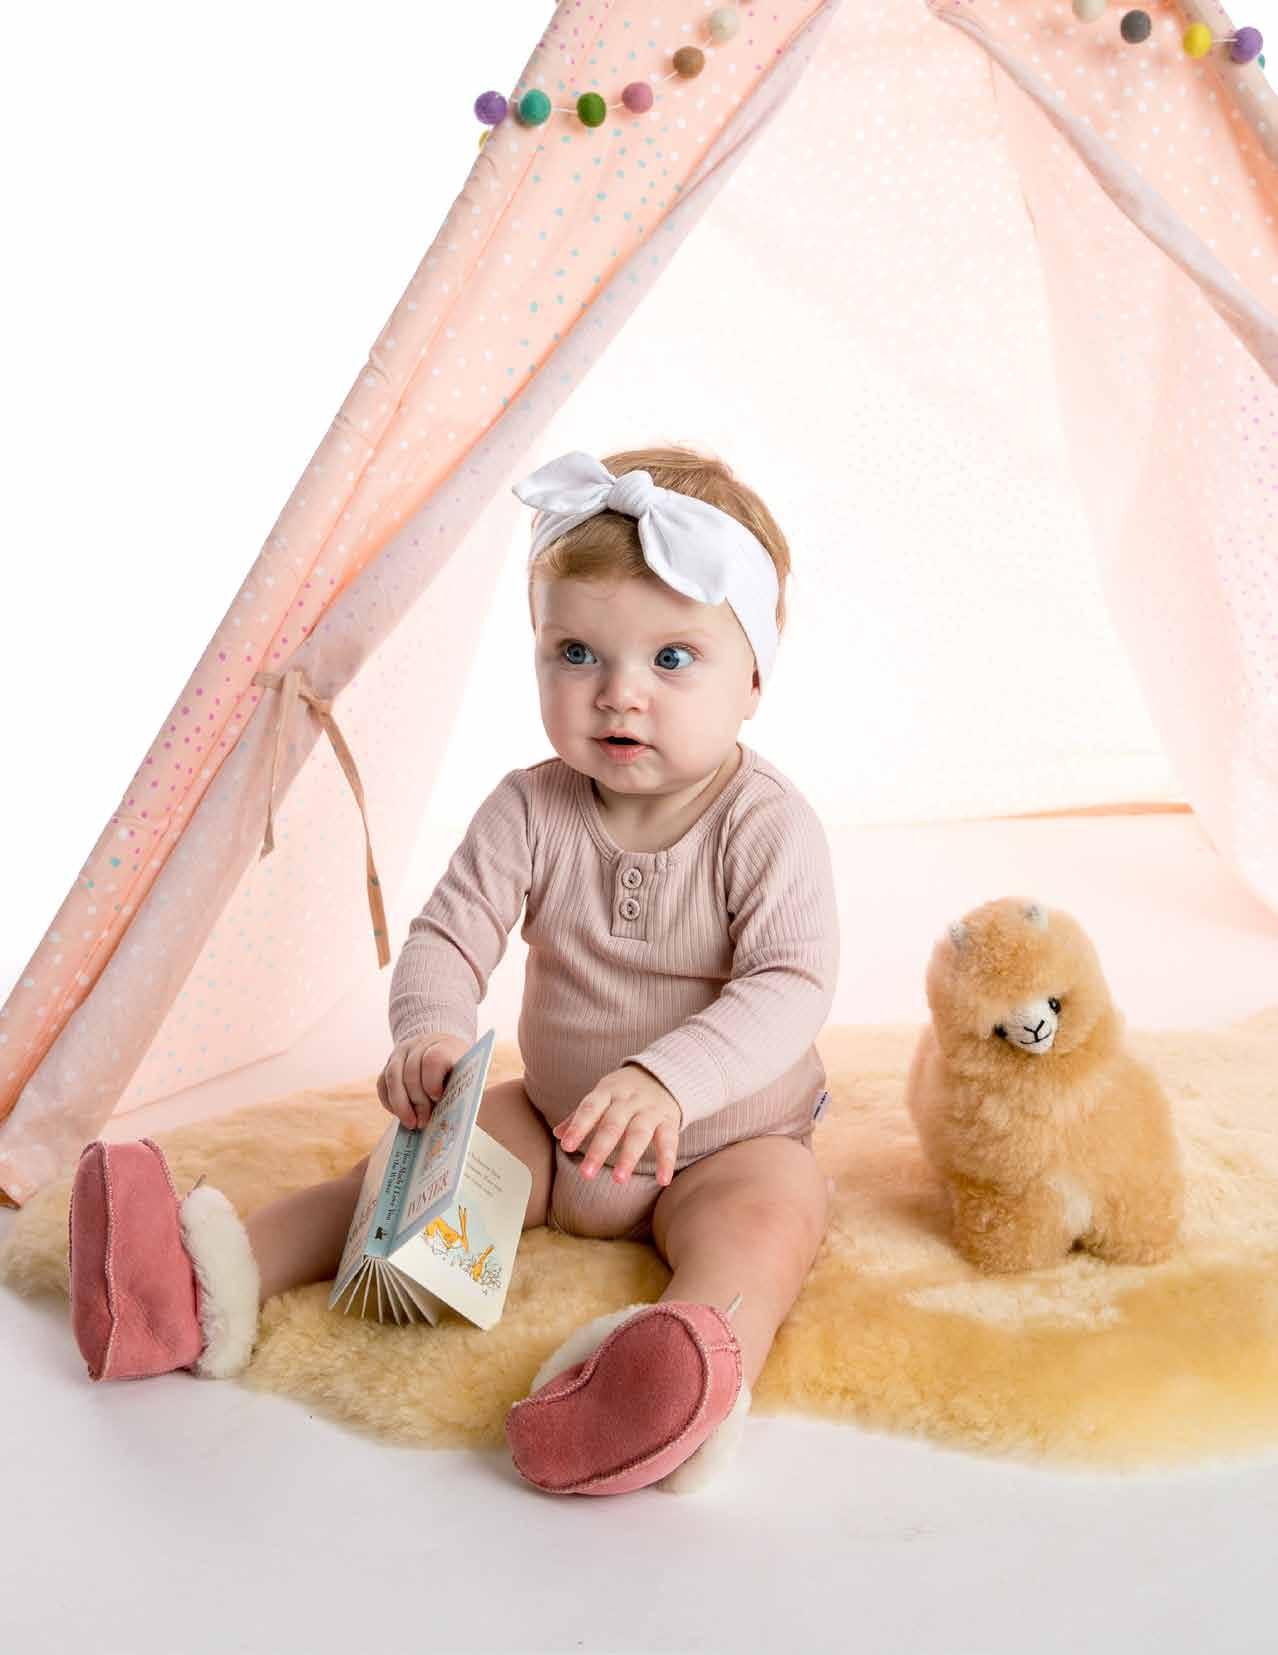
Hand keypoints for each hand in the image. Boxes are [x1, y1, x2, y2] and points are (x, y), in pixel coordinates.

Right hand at [378, 1034, 468, 1129]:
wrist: (443, 1051)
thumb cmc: (458, 1071)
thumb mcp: (467, 1077)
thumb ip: (467, 1093)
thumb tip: (462, 1117)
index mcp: (445, 1045)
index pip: (433, 1060)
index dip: (433, 1082)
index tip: (438, 1099)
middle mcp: (421, 1044)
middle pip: (411, 1071)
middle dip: (416, 1101)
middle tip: (423, 1122)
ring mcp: (402, 1051)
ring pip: (393, 1077)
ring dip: (400, 1104)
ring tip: (410, 1123)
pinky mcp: (389, 1062)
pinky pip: (382, 1083)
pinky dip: (389, 1101)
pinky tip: (400, 1114)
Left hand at [554, 1064, 682, 1186]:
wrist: (665, 1073)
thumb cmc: (625, 1091)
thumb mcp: (603, 1095)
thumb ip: (582, 1115)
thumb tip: (558, 1134)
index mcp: (608, 1092)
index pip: (590, 1108)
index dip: (578, 1126)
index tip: (566, 1146)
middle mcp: (629, 1100)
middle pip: (613, 1124)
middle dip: (599, 1149)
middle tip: (586, 1174)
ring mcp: (650, 1109)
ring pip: (639, 1133)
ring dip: (628, 1157)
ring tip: (618, 1179)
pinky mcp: (669, 1119)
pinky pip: (669, 1140)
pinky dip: (666, 1161)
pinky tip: (663, 1181)